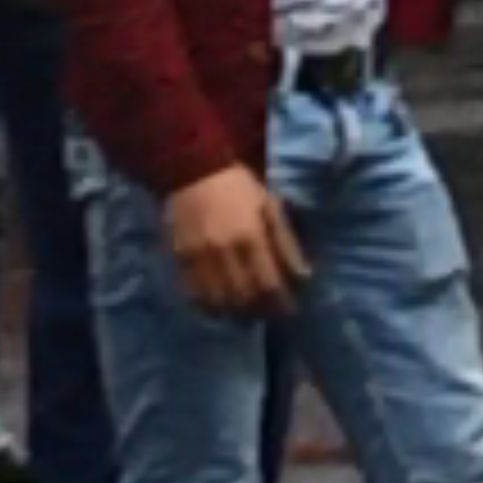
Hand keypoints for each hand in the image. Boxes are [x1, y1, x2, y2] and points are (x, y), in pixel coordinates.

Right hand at [165, 166, 309, 317]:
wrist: (191, 169)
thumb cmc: (238, 185)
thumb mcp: (269, 205)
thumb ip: (285, 241)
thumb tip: (303, 276)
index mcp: (250, 236)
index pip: (269, 283)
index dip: (281, 303)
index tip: (290, 310)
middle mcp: (224, 252)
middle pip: (244, 297)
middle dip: (261, 311)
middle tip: (270, 313)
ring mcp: (198, 257)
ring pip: (218, 301)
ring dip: (236, 313)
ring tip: (248, 313)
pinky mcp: (179, 259)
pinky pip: (193, 294)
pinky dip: (209, 306)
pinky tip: (219, 307)